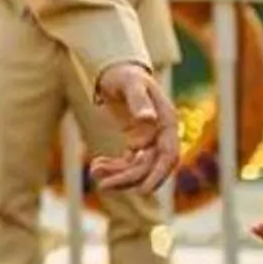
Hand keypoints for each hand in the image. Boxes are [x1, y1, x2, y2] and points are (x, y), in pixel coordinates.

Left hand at [91, 62, 177, 192]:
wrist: (116, 73)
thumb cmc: (124, 75)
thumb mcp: (129, 84)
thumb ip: (138, 101)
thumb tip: (148, 120)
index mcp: (166, 121)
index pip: (168, 155)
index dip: (158, 175)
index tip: (142, 191)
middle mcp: (161, 134)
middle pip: (150, 166)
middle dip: (129, 178)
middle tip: (103, 186)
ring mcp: (149, 140)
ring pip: (138, 168)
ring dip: (118, 175)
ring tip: (94, 171)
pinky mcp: (136, 144)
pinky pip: (128, 163)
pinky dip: (113, 168)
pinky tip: (96, 166)